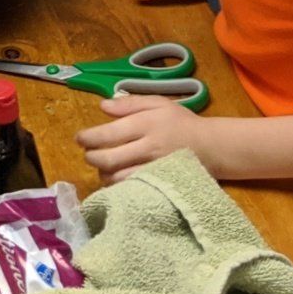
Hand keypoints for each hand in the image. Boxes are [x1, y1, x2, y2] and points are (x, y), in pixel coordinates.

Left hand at [76, 96, 224, 183]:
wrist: (212, 147)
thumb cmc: (182, 123)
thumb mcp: (159, 103)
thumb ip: (130, 103)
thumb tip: (103, 106)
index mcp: (146, 124)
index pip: (108, 133)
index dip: (88, 138)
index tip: (80, 138)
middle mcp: (148, 147)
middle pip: (108, 159)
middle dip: (91, 158)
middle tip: (89, 154)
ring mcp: (154, 169)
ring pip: (117, 178)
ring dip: (103, 174)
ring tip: (103, 167)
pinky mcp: (160, 184)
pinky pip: (132, 189)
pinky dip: (118, 186)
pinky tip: (117, 179)